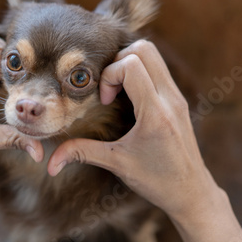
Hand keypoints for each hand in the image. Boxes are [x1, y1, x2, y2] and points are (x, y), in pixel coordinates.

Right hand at [48, 40, 221, 217]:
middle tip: (109, 90)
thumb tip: (50, 162)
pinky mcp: (179, 100)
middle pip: (145, 49)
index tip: (105, 101)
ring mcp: (178, 97)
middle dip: (117, 62)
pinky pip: (159, 69)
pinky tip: (130, 98)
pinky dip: (140, 72)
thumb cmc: (156, 181)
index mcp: (155, 113)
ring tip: (117, 92)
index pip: (131, 65)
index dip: (109, 76)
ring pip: (154, 55)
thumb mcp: (117, 164)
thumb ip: (82, 153)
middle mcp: (171, 99)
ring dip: (129, 65)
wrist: (191, 192)